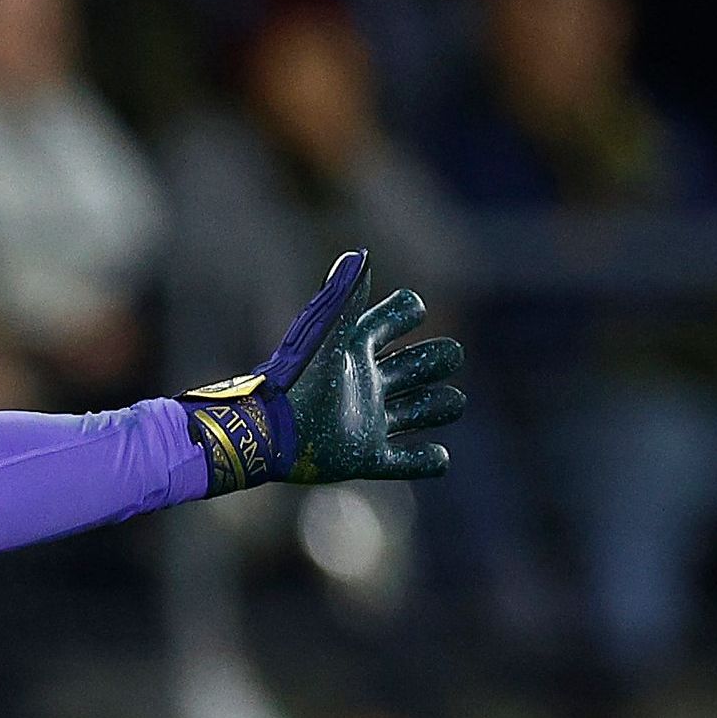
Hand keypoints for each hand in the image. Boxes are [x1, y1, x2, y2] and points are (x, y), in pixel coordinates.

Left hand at [184, 250, 466, 493]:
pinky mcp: (367, 458)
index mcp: (358, 351)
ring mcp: (370, 421)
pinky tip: (437, 453)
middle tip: (443, 358)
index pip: (397, 319)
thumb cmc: (293, 381)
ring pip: (421, 410)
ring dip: (441, 406)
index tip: (411, 313)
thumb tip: (361, 254)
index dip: (409, 312)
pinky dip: (429, 460)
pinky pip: (408, 463)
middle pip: (421, 364)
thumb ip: (343, 299)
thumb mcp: (325, 337)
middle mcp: (368, 384)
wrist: (267, 435)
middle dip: (439, 359)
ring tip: (449, 402)